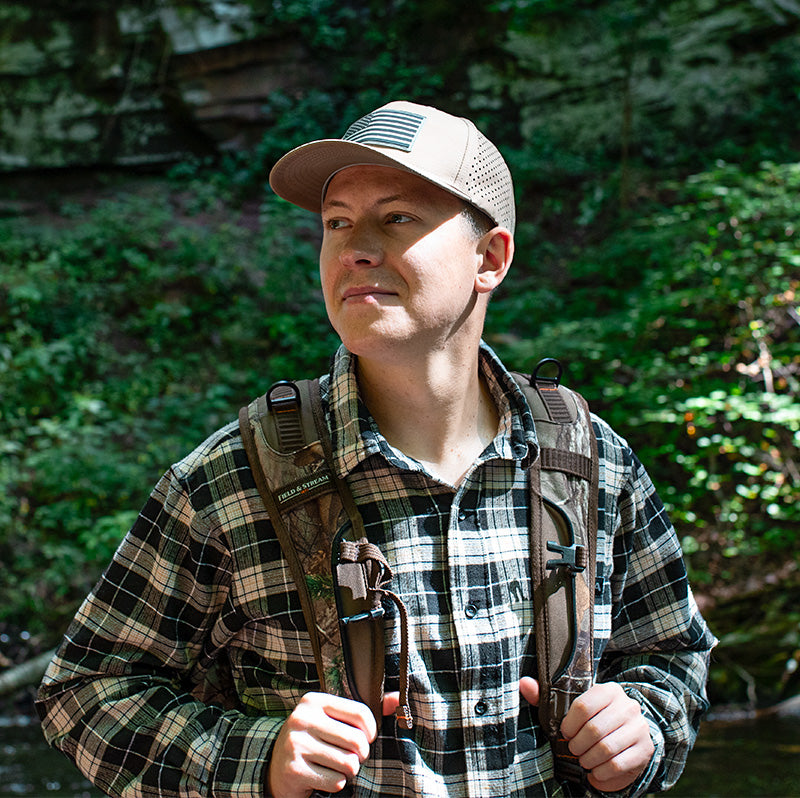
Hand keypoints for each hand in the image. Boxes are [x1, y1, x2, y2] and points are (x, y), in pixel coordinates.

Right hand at [267, 691, 401, 797]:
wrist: (276, 768)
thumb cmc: (313, 740)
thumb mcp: (332, 720)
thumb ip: (363, 712)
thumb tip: (398, 699)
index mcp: (314, 701)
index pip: (360, 713)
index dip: (371, 731)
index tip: (366, 738)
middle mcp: (303, 718)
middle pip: (357, 741)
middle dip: (360, 755)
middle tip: (351, 756)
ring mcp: (296, 744)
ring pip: (348, 763)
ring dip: (348, 771)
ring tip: (336, 765)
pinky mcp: (295, 769)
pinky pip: (335, 781)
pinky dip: (336, 783)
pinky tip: (323, 776)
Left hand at [519, 678, 653, 792]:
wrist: (628, 733)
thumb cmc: (592, 720)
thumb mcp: (571, 707)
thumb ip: (545, 696)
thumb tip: (524, 683)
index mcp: (608, 690)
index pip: (583, 706)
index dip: (569, 724)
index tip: (565, 733)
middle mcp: (627, 706)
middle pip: (594, 730)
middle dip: (578, 745)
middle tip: (573, 750)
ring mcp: (639, 728)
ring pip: (606, 749)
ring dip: (589, 760)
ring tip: (583, 760)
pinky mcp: (644, 749)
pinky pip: (618, 765)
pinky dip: (602, 772)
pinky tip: (595, 771)